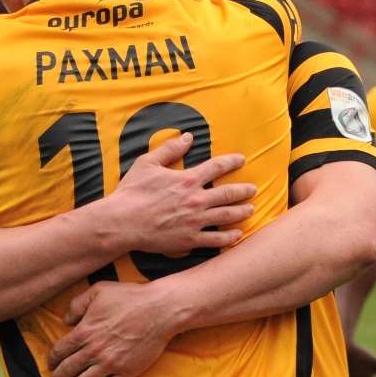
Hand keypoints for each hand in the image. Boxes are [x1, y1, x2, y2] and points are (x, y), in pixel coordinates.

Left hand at [48, 281, 174, 376]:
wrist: (158, 309)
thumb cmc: (129, 297)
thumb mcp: (99, 290)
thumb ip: (77, 304)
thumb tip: (65, 320)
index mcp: (85, 331)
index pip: (60, 350)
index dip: (52, 359)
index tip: (51, 364)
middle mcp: (93, 351)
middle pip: (68, 369)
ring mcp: (109, 364)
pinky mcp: (126, 372)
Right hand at [112, 133, 255, 254]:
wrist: (122, 222)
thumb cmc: (132, 192)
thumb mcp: (148, 163)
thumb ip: (170, 149)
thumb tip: (187, 136)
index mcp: (187, 179)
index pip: (217, 167)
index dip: (232, 161)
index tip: (242, 160)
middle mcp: (196, 200)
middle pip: (228, 193)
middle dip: (244, 190)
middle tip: (253, 189)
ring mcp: (195, 221)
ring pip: (227, 216)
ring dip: (242, 212)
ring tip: (251, 209)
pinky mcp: (190, 239)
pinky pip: (216, 240)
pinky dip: (230, 237)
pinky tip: (238, 234)